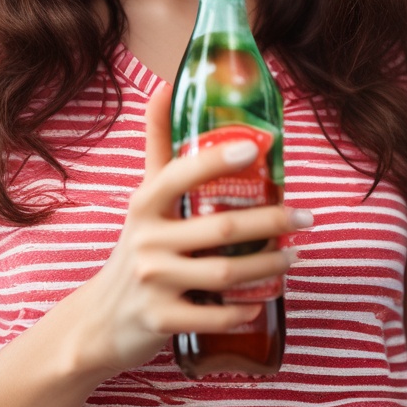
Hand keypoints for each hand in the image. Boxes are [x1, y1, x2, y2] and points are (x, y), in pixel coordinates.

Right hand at [69, 82, 309, 376]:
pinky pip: (214, 316)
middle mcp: (146, 240)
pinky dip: (242, 310)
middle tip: (304, 216)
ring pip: (225, 274)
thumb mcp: (144, 197)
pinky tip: (261, 302)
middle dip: (272, 221)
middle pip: (222, 228)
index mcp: (144, 204)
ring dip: (269, 265)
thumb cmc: (136, 246)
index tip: (257, 148)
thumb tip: (166, 85)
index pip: (180, 173)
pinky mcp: (161, 321)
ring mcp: (152, 283)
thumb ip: (158, 144)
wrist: (102, 319)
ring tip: (294, 255)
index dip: (218, 159)